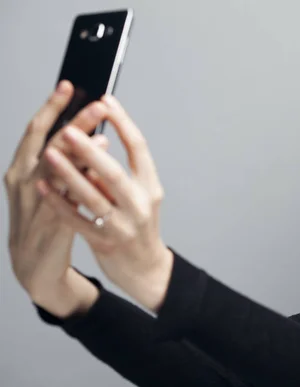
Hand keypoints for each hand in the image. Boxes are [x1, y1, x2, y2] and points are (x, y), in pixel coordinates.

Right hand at [5, 80, 110, 315]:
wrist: (34, 265)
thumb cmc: (45, 219)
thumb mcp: (51, 186)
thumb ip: (69, 163)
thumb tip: (98, 137)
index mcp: (21, 168)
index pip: (37, 130)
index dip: (52, 106)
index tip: (70, 84)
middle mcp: (23, 181)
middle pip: (48, 144)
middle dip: (73, 122)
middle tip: (97, 104)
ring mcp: (34, 203)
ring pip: (55, 170)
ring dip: (79, 150)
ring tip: (103, 134)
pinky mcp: (50, 225)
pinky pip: (66, 200)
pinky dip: (80, 184)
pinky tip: (96, 172)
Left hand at [38, 94, 173, 312]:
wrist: (145, 268)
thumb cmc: (138, 226)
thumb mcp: (138, 197)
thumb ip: (117, 175)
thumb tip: (92, 145)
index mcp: (150, 186)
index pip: (140, 148)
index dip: (123, 122)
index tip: (105, 99)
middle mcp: (140, 204)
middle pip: (114, 172)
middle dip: (90, 149)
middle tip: (69, 128)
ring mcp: (123, 224)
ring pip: (93, 196)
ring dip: (69, 174)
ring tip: (50, 153)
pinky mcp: (105, 242)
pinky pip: (77, 219)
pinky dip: (59, 202)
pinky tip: (42, 186)